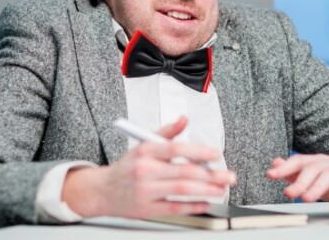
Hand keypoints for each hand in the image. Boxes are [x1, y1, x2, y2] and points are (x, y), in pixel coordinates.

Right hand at [62, 117, 235, 217]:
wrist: (101, 190)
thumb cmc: (127, 167)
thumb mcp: (143, 144)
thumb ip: (167, 132)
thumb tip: (184, 119)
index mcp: (146, 151)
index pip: (176, 149)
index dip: (199, 151)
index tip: (216, 154)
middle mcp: (146, 171)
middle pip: (184, 171)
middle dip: (211, 174)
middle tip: (227, 175)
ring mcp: (146, 191)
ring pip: (182, 190)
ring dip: (206, 190)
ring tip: (221, 189)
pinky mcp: (147, 208)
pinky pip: (174, 207)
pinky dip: (193, 205)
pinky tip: (205, 202)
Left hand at [266, 154, 328, 214]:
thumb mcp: (317, 178)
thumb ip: (296, 172)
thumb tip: (275, 164)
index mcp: (321, 161)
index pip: (301, 160)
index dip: (285, 167)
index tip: (270, 175)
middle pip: (315, 167)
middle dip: (300, 180)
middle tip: (288, 194)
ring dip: (317, 187)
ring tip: (306, 199)